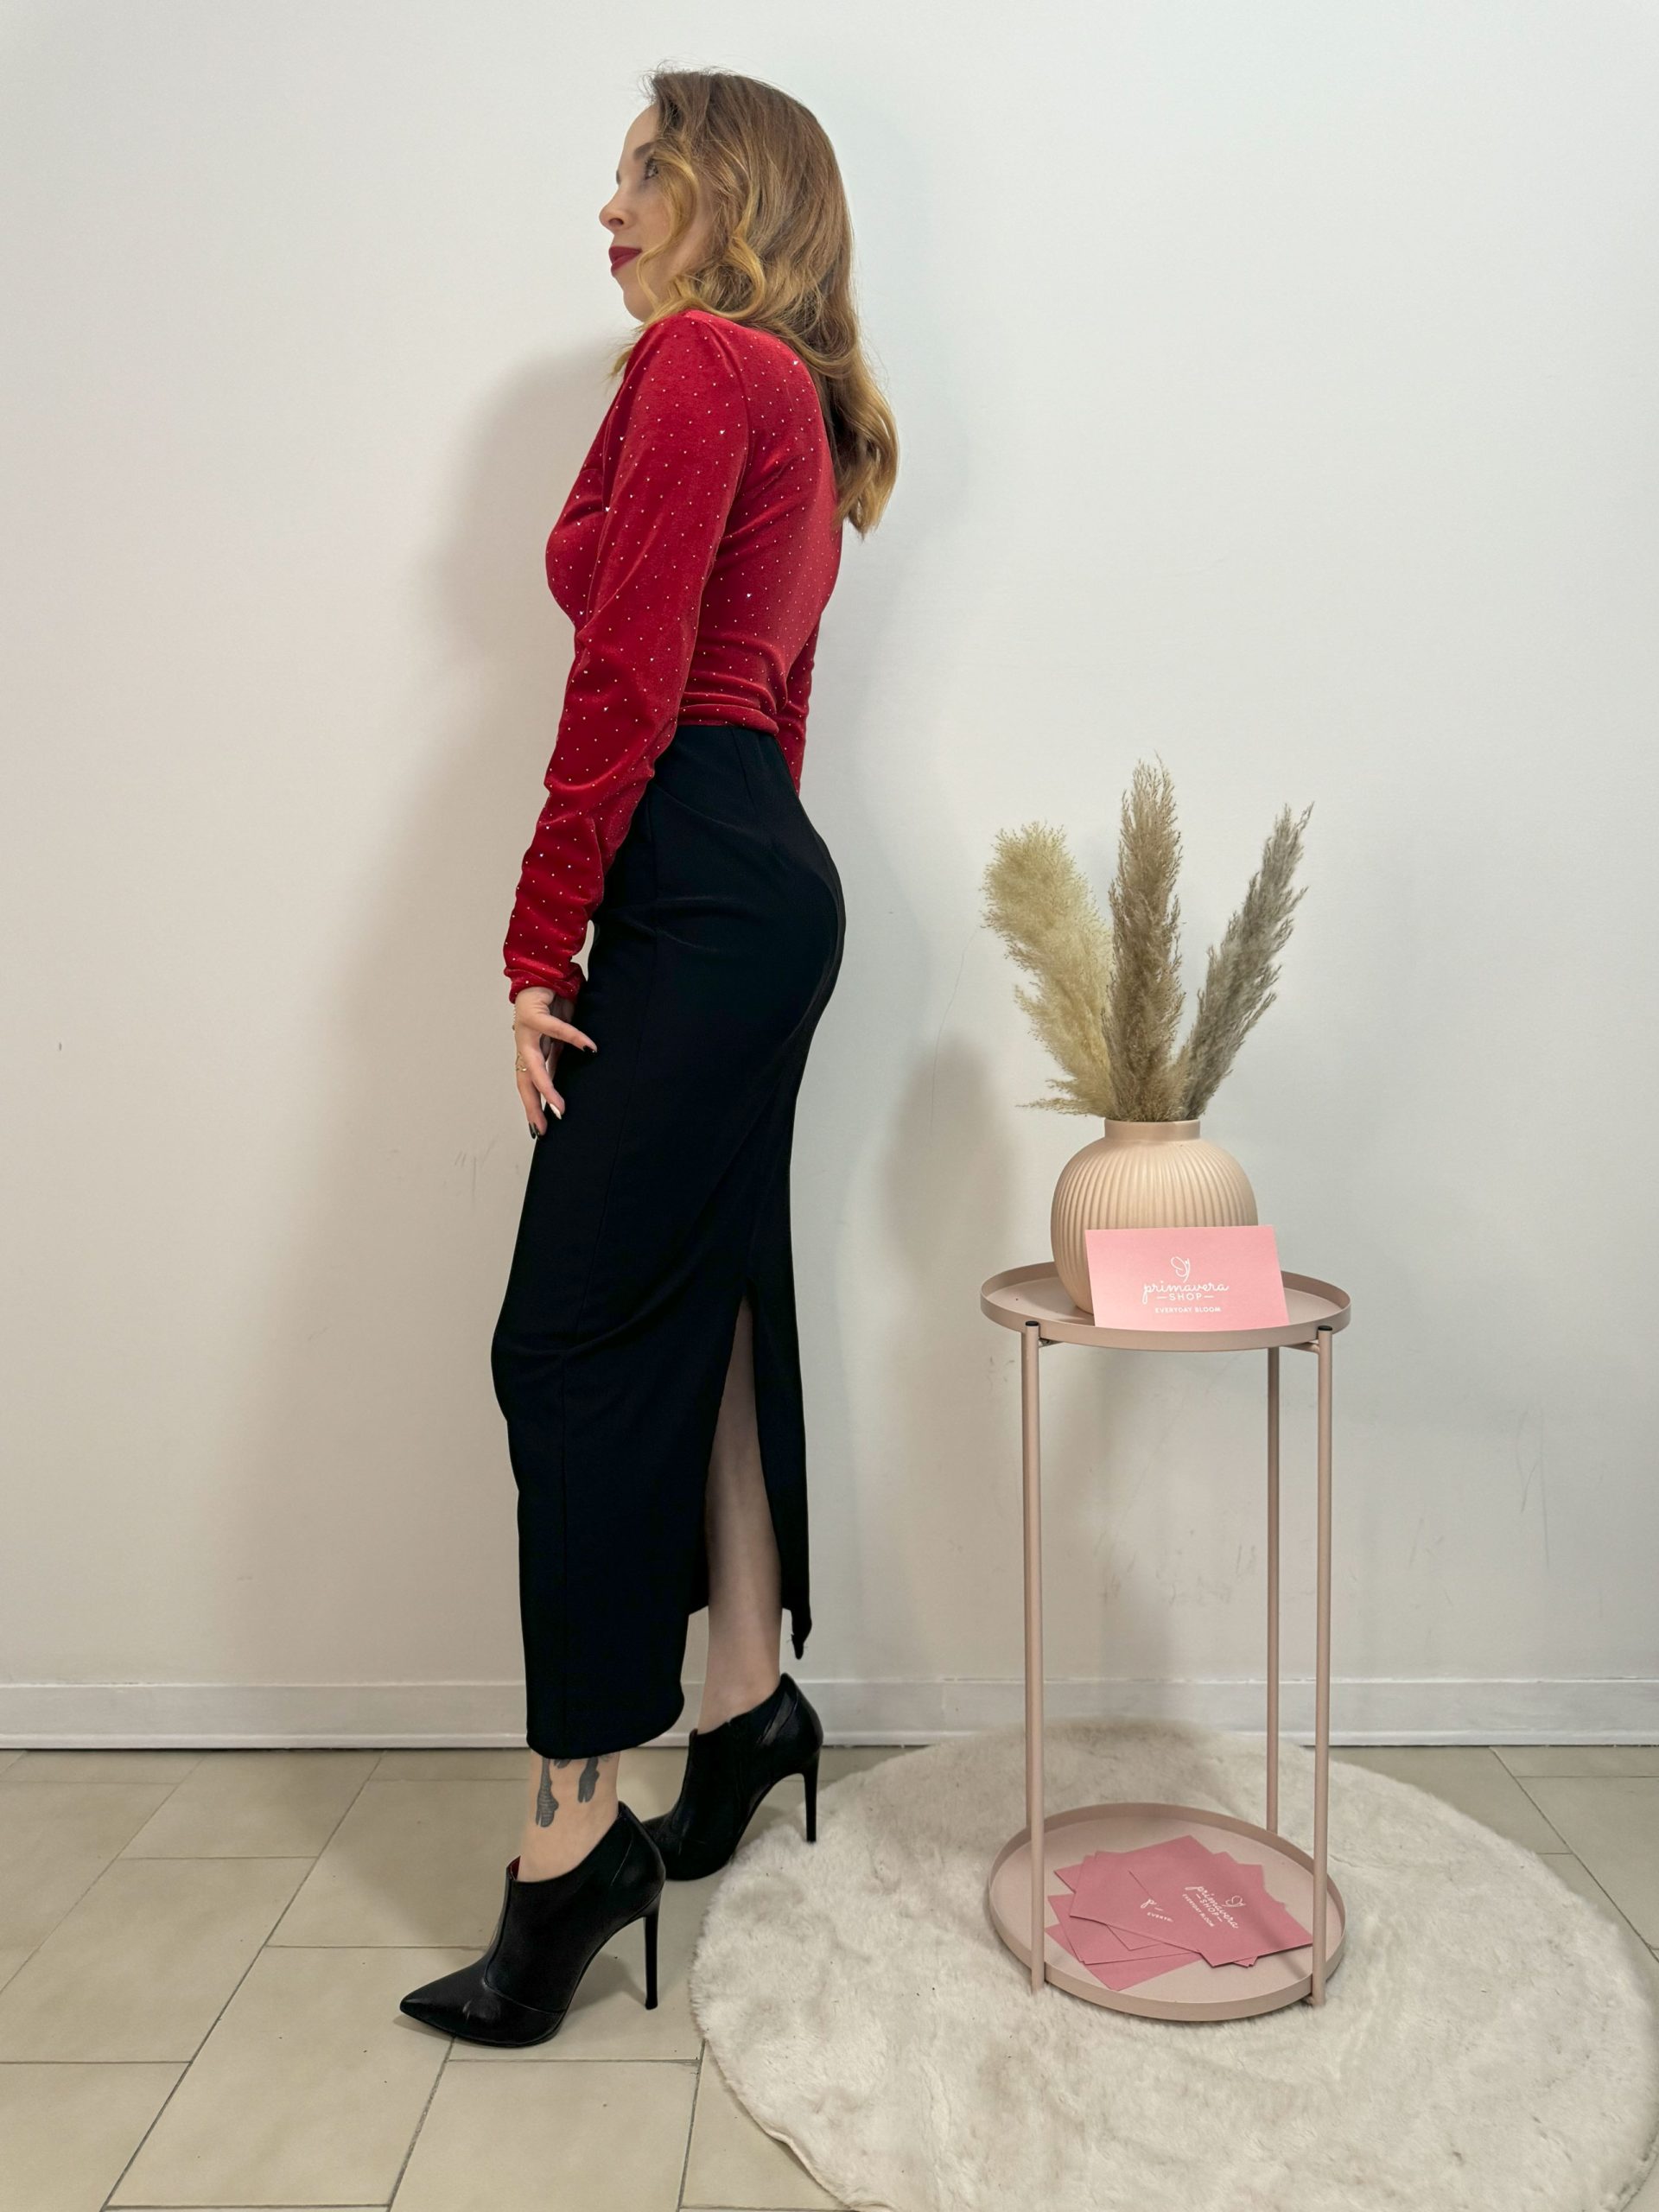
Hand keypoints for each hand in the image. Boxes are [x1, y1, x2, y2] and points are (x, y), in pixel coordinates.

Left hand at [513, 987, 596, 1134]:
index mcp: (532, 1051)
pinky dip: (574, 1038)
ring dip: (547, 1088)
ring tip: (559, 1105)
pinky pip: (557, 1029)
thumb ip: (561, 1052)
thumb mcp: (560, 1034)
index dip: (533, 1105)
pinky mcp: (534, 1013)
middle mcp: (526, 1045)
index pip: (529, 1084)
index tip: (540, 1128)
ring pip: (534, 1066)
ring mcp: (526, 1031)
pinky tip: (589, 1048)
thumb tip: (573, 1071)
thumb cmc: (553, 1001)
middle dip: (533, 1106)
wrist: (545, 971)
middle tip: (543, 1127)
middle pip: (525, 1083)